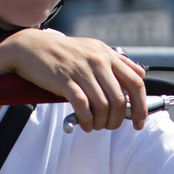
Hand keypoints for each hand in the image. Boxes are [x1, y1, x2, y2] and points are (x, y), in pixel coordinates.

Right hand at [0, 29, 147, 130]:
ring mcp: (81, 70)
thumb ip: (118, 61)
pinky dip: (87, 120)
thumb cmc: (64, 52)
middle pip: (120, 99)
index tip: (139, 122)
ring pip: (103, 105)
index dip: (141, 107)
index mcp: (107, 56)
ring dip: (102, 122)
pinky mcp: (64, 80)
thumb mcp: (94, 49)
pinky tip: (85, 124)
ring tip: (95, 125)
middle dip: (118, 120)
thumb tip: (140, 74)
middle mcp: (98, 61)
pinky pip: (83, 106)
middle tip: (110, 126)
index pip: (136, 83)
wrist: (31, 47)